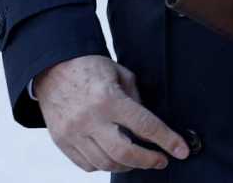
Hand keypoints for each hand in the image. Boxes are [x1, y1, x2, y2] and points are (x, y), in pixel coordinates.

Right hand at [33, 55, 189, 172]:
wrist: (51, 68)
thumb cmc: (87, 67)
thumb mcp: (119, 73)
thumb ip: (136, 98)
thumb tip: (148, 125)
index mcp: (108, 98)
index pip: (145, 126)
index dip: (167, 140)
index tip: (181, 150)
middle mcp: (90, 119)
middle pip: (125, 154)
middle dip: (148, 161)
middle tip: (160, 160)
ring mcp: (74, 133)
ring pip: (107, 164)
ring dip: (127, 165)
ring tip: (136, 158)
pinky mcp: (62, 141)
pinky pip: (88, 165)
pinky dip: (104, 164)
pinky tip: (112, 156)